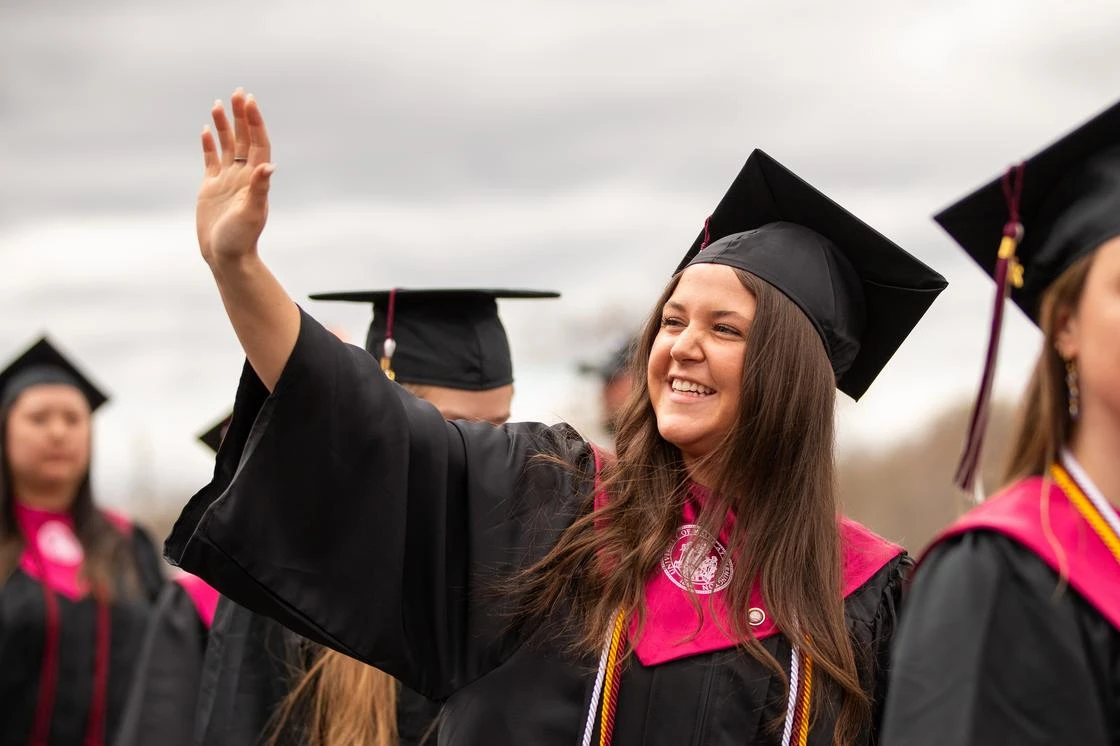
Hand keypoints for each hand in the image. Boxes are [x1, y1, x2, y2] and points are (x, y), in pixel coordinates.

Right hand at [197, 89, 274, 268]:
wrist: (226, 257)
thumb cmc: (241, 238)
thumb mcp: (251, 213)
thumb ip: (259, 188)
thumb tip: (268, 166)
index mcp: (255, 179)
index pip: (258, 143)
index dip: (255, 122)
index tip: (250, 101)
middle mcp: (243, 176)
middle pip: (244, 139)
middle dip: (241, 116)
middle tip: (238, 92)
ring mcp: (226, 181)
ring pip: (227, 146)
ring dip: (224, 126)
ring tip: (219, 104)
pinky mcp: (210, 188)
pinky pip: (210, 160)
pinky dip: (209, 144)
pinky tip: (205, 130)